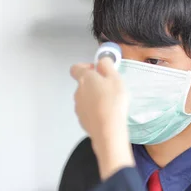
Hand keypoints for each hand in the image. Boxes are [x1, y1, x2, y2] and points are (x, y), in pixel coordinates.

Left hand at [70, 58, 133, 179]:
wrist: (108, 130)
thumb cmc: (112, 102)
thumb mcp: (115, 77)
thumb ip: (106, 65)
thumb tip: (101, 60)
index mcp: (84, 78)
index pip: (76, 68)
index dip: (86, 67)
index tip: (98, 70)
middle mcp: (78, 92)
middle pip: (83, 84)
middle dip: (94, 84)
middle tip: (110, 87)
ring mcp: (79, 107)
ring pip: (86, 98)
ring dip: (95, 98)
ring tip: (110, 103)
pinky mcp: (82, 120)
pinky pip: (88, 111)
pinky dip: (96, 111)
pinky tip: (107, 114)